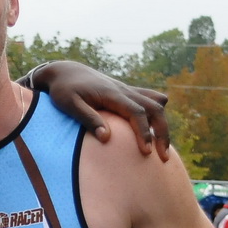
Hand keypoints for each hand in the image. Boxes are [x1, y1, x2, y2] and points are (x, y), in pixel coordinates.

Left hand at [33, 60, 171, 159]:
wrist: (65, 71)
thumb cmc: (64, 89)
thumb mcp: (70, 105)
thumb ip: (89, 119)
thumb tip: (106, 138)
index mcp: (112, 94)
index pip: (136, 112)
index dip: (143, 132)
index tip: (146, 152)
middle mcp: (124, 90)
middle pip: (154, 108)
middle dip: (162, 133)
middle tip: (163, 157)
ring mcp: (127, 90)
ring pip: (155, 105)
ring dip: (163, 125)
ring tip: (163, 149)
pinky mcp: (126, 93)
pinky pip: (150, 100)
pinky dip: (157, 113)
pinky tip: (158, 129)